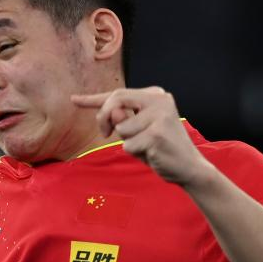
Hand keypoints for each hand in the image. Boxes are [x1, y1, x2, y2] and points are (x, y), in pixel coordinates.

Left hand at [71, 87, 211, 185]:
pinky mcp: (157, 134)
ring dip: (127, 142)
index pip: (118, 94)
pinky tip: (152, 154)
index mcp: (155, 95)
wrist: (189, 167)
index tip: (73, 99)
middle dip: (103, 118)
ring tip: (145, 146)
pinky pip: (128, 145)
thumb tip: (109, 113)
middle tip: (105, 134)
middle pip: (115, 101)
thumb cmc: (160, 147)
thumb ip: (122, 119)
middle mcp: (159, 100)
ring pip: (121, 128)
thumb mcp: (137, 129)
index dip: (93, 99)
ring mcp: (160, 116)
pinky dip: (134, 153)